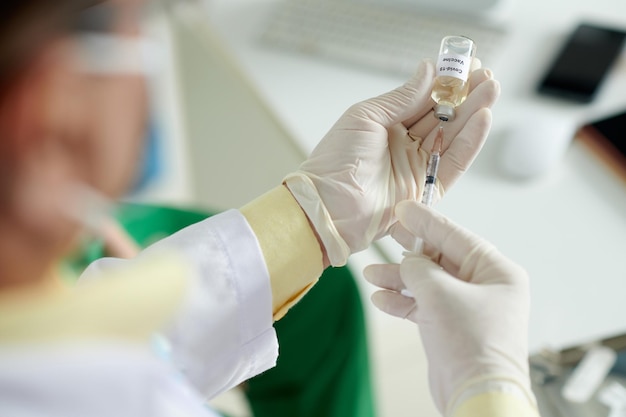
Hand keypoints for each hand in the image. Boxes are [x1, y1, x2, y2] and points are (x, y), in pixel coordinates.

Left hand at [284, 60, 499, 265]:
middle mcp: (404, 145)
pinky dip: (470, 141)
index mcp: (386, 126)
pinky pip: (454, 162)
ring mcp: (416, 167)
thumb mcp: (366, 117)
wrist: (329, 204)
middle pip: (442, 117)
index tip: (464, 65)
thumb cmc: (336, 159)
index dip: (444, 84)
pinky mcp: (427, 190)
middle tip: (486, 75)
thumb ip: (400, 97)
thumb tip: (427, 70)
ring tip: (492, 89)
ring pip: (453, 136)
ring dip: (474, 113)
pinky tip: (483, 118)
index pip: (423, 100)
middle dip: (466, 96)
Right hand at [364, 201, 532, 413]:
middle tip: (386, 236)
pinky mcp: (451, 329)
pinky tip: (381, 298)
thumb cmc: (471, 342)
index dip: (426, 222)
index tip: (405, 208)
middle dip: (409, 253)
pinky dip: (402, 302)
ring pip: (428, 284)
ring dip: (399, 280)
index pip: (456, 237)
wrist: (474, 396)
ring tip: (371, 274)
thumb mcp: (440, 293)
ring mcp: (467, 309)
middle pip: (440, 260)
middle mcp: (485, 288)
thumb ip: (420, 268)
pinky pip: (423, 306)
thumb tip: (409, 262)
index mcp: (496, 272)